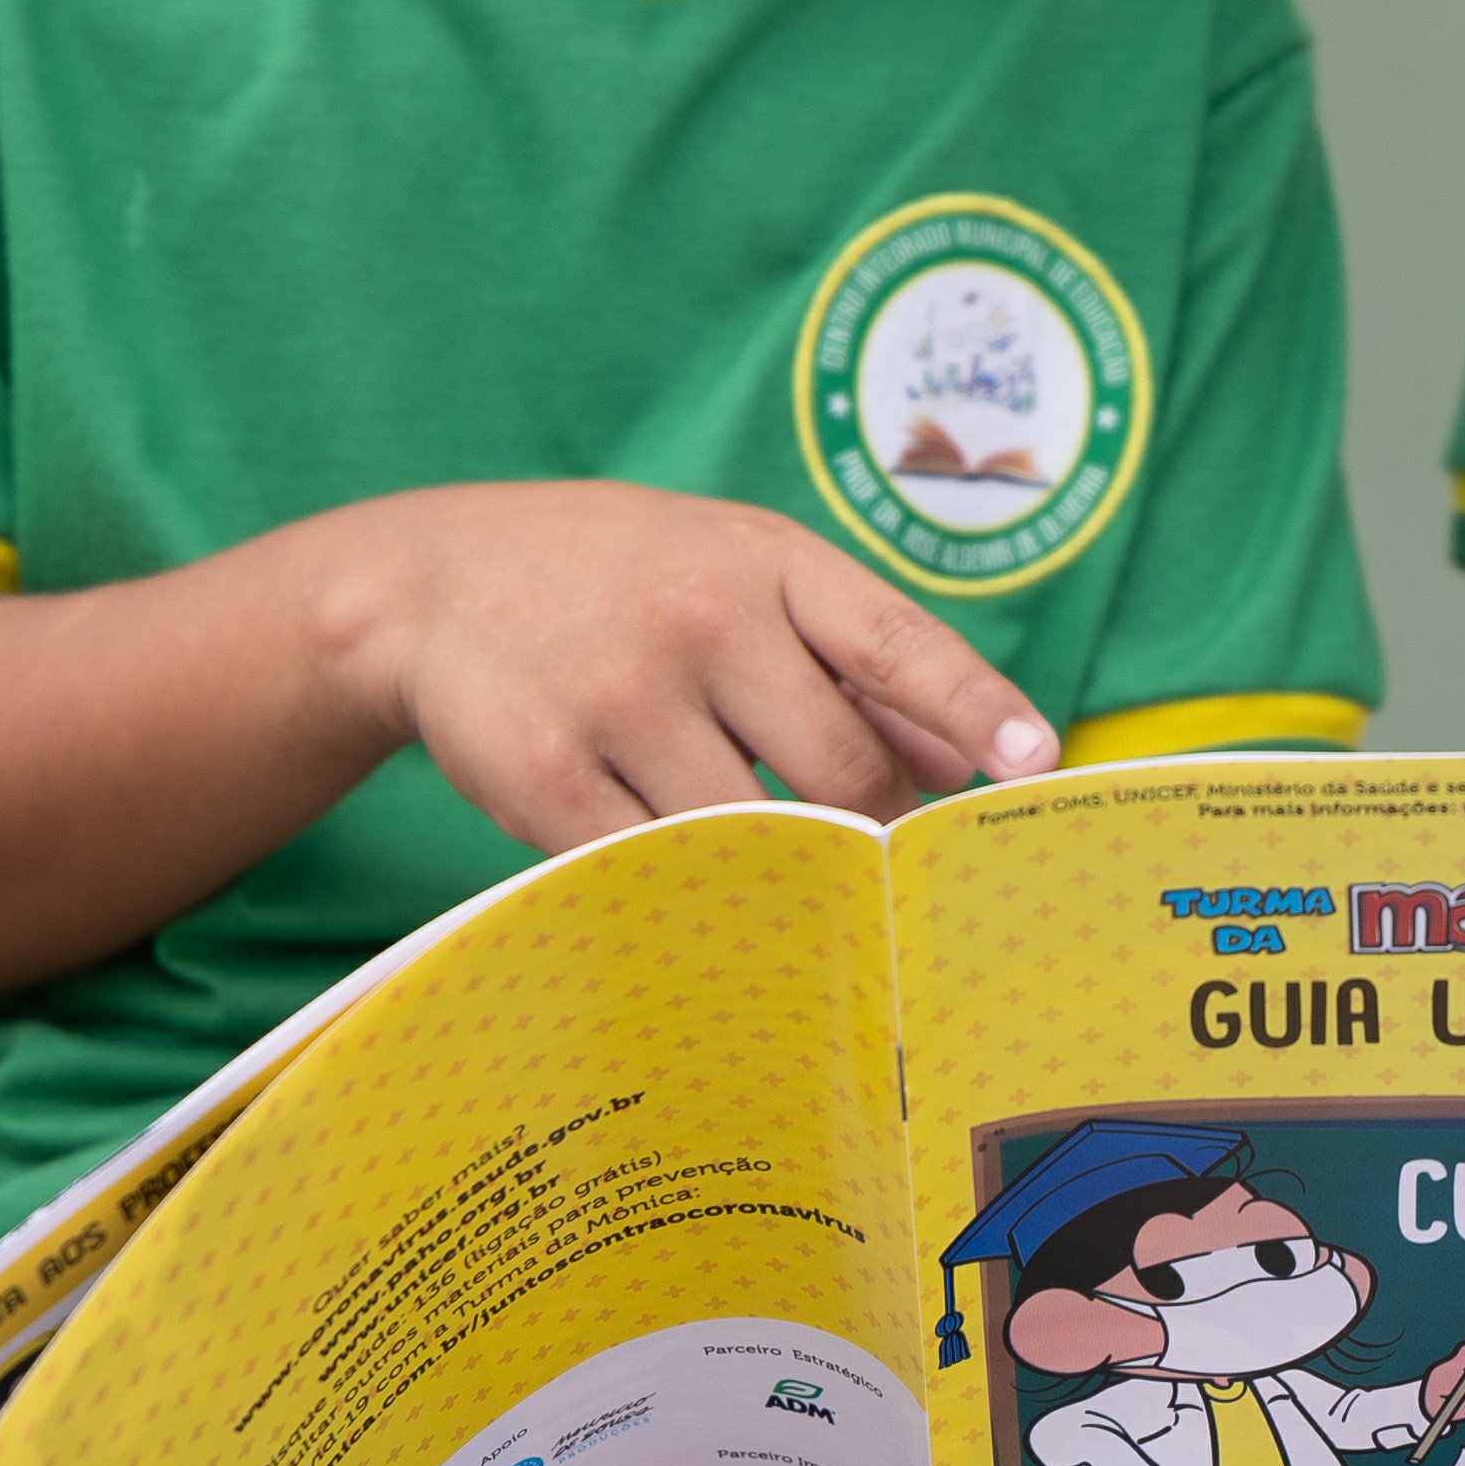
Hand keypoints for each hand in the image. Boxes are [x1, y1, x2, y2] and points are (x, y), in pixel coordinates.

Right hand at [321, 483, 1053, 846]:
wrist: (427, 580)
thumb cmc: (620, 583)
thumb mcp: (737, 576)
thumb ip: (853, 662)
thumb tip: (973, 761)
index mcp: (764, 563)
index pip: (894, 641)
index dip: (972, 706)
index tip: (1037, 761)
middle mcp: (700, 619)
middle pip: (839, 765)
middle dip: (879, 832)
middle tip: (893, 878)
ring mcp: (620, 697)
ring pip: (754, 833)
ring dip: (792, 878)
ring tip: (804, 898)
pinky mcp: (547, 774)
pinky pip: (656, 870)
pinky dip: (694, 898)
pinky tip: (703, 903)